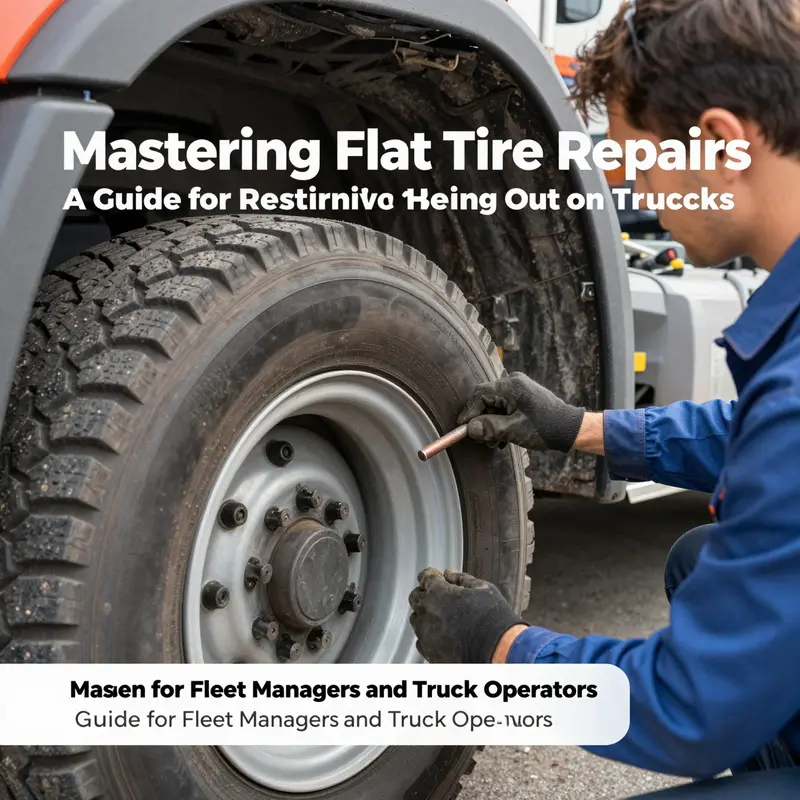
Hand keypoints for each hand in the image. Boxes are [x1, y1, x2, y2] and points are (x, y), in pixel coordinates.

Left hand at [408, 568, 527, 663]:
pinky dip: (429, 635)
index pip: (424, 577)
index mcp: (438, 592)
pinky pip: (421, 640)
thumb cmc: (492, 617)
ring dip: (426, 615)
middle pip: (415, 597)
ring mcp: (426, 633)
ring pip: (416, 619)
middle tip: (440, 597)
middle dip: (425, 594)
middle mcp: (426, 612)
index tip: (438, 578)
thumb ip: (462, 578)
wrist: (498, 650)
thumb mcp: (482, 588)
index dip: (432, 575)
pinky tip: (443, 635)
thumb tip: (450, 574)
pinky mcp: (429, 652)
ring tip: (443, 618)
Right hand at [458, 373, 584, 452]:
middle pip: (486, 400)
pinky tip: (503, 437)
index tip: (463, 428)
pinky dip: (500, 420)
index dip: (469, 412)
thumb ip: (489, 428)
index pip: (480, 395)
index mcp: (511, 386)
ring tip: (495, 442)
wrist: (569, 429)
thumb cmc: (545, 428)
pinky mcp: (523, 396)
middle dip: (482, 421)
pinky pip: (504, 406)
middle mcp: (514, 383)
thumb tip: (470, 429)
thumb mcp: (513, 431)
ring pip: (494, 405)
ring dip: (491, 423)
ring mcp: (519, 388)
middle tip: (482, 439)